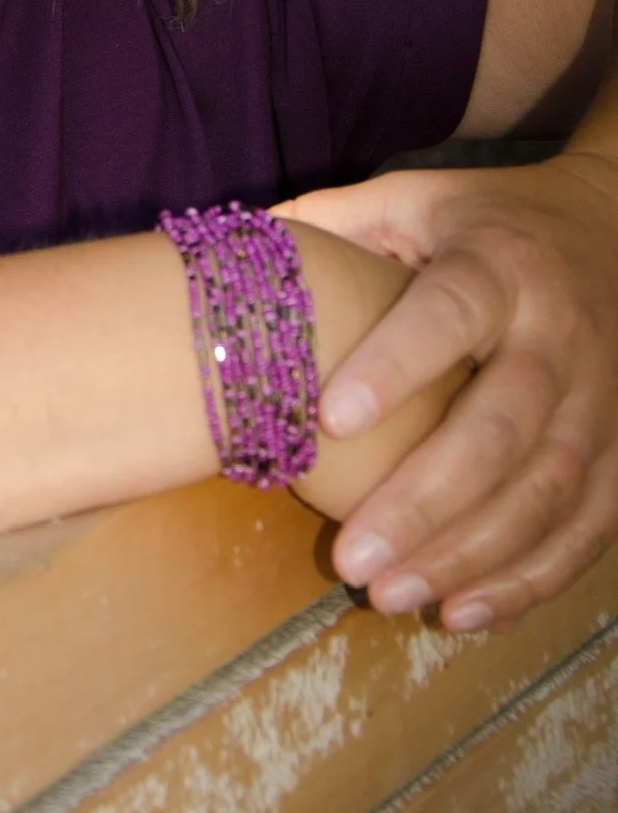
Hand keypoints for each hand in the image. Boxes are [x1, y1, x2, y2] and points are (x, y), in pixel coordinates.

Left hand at [283, 150, 617, 630]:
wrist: (617, 227)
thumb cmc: (484, 221)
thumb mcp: (413, 200)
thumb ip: (332, 222)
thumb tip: (232, 244)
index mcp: (499, 264)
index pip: (448, 313)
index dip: (395, 364)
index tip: (329, 419)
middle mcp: (559, 331)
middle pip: (500, 427)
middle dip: (423, 501)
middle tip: (350, 559)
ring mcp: (603, 396)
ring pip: (546, 491)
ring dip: (469, 555)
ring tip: (388, 594)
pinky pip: (588, 525)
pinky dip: (531, 577)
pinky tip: (464, 612)